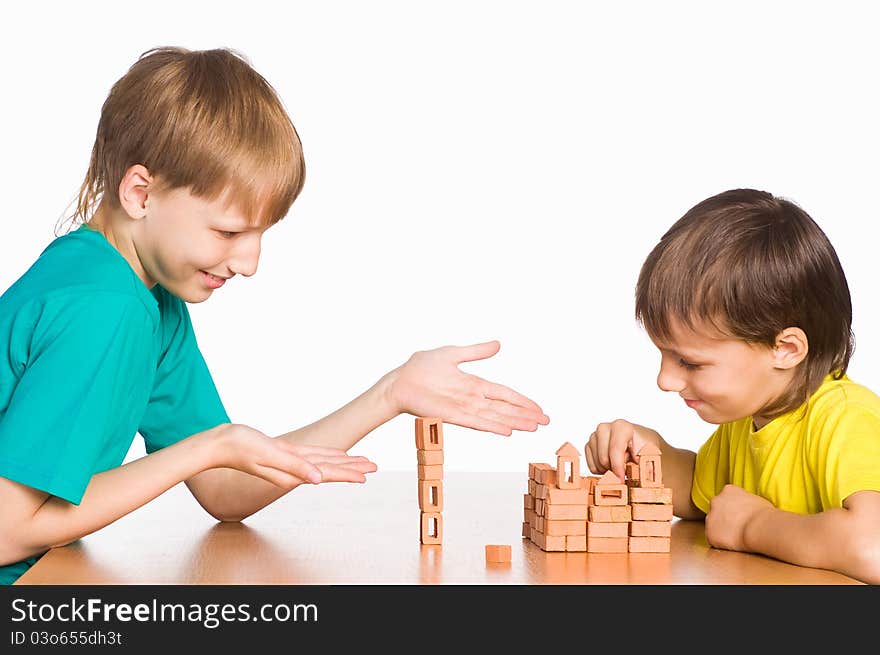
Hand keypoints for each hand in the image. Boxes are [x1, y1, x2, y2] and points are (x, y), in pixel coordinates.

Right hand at [213, 424, 377, 489]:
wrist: (218, 444)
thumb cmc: (240, 447)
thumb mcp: (269, 454)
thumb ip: (294, 467)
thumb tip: (317, 480)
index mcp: (292, 472)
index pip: (326, 473)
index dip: (347, 473)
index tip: (367, 475)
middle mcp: (293, 470)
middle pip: (329, 469)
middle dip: (352, 468)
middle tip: (374, 466)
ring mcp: (289, 461)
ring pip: (322, 462)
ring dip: (343, 463)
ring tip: (361, 463)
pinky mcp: (283, 452)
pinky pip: (310, 456)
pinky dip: (326, 456)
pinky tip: (334, 457)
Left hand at [385, 340, 548, 435]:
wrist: (400, 380)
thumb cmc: (421, 368)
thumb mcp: (453, 354)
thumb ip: (476, 352)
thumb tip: (498, 344)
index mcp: (474, 384)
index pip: (504, 393)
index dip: (522, 401)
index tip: (539, 409)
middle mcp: (472, 398)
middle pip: (505, 408)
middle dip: (526, 415)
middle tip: (546, 422)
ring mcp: (464, 408)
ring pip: (495, 416)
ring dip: (515, 422)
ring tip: (534, 427)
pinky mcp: (452, 415)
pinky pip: (476, 422)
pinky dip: (492, 426)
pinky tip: (507, 431)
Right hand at [584, 419, 660, 480]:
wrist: (641, 442)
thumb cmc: (646, 447)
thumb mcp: (651, 454)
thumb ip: (645, 463)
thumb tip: (643, 472)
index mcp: (621, 427)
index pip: (615, 450)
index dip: (618, 468)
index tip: (622, 479)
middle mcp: (605, 428)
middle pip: (603, 459)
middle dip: (614, 468)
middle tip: (626, 468)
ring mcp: (595, 436)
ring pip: (597, 464)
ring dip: (609, 470)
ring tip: (621, 465)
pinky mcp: (589, 445)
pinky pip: (592, 466)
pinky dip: (602, 470)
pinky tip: (612, 464)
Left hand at [705, 484, 773, 551]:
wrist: (760, 528)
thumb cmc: (765, 516)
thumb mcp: (757, 501)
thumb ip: (746, 502)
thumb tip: (750, 509)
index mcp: (728, 490)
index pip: (727, 498)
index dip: (733, 509)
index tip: (740, 516)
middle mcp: (716, 501)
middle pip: (717, 511)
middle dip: (724, 519)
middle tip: (738, 528)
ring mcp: (711, 517)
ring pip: (714, 525)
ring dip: (722, 531)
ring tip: (738, 537)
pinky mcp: (710, 534)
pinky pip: (714, 540)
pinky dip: (721, 543)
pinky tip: (734, 544)